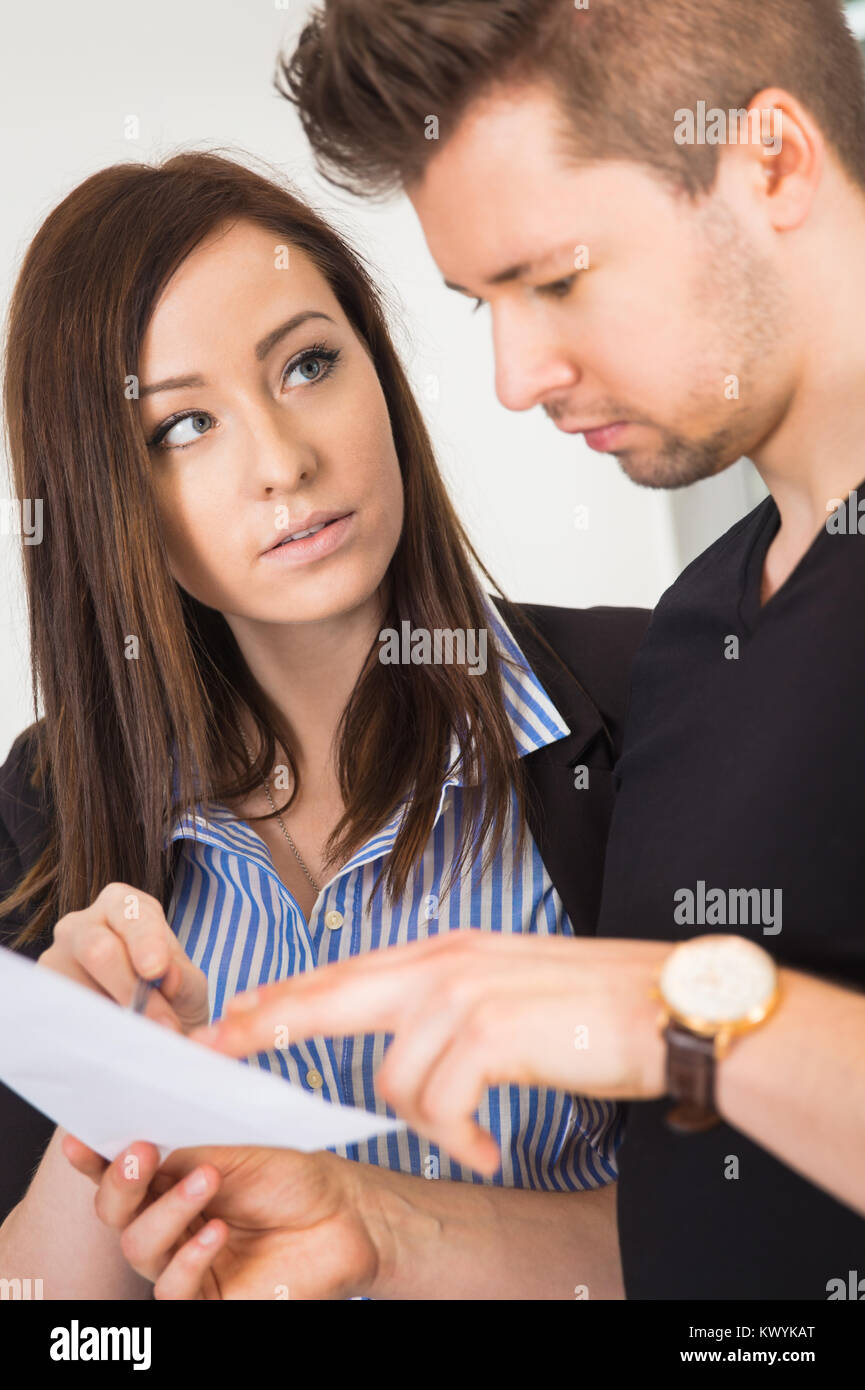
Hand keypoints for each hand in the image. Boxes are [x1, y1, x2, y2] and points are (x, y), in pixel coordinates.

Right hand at [38, 880, 208, 1032]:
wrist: (147, 1030)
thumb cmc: (170, 996)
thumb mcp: (189, 987)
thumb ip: (185, 980)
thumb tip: (169, 978)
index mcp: (123, 905)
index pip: (131, 914)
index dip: (145, 941)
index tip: (156, 971)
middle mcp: (82, 924)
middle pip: (98, 949)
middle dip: (128, 986)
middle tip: (158, 1022)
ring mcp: (56, 958)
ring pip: (77, 987)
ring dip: (113, 1017)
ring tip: (140, 1035)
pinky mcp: (44, 994)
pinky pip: (64, 1015)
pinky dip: (94, 1033)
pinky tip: (113, 1041)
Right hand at [62, 1136, 383, 1299]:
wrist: (345, 1212)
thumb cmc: (292, 1173)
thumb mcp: (234, 1146)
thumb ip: (184, 1146)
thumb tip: (136, 1133)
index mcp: (168, 1177)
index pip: (119, 1169)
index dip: (93, 1157)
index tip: (79, 1139)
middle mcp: (169, 1220)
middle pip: (116, 1211)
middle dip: (121, 1182)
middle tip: (143, 1153)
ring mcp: (185, 1261)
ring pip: (139, 1246)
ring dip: (167, 1210)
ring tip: (207, 1180)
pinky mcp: (209, 1298)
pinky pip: (174, 1290)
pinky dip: (190, 1258)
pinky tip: (216, 1232)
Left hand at [190, 931, 670, 1173]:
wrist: (670, 1006)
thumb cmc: (597, 1006)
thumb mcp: (509, 989)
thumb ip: (449, 1002)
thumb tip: (401, 1041)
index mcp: (449, 951)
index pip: (348, 971)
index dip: (289, 992)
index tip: (240, 1011)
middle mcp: (447, 962)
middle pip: (332, 996)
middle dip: (270, 1023)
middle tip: (221, 1047)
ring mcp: (466, 993)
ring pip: (395, 1079)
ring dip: (434, 1125)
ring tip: (475, 1141)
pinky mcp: (490, 1032)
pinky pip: (440, 1107)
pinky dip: (462, 1140)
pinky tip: (488, 1148)